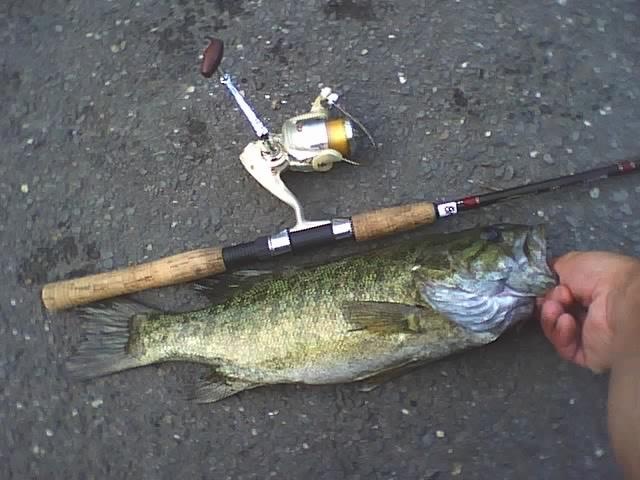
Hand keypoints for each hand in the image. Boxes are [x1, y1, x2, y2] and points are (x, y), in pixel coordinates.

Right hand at [537, 251, 639, 372]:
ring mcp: (588, 335)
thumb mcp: (572, 262)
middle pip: (554, 311)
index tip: (542, 287)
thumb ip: (555, 269)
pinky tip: (566, 320)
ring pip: (555, 329)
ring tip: (556, 308)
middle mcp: (590, 313)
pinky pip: (563, 345)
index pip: (560, 295)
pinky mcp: (585, 354)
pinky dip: (560, 332)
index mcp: (591, 291)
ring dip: (550, 317)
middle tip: (554, 298)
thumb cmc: (601, 275)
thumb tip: (545, 279)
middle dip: (548, 303)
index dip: (547, 291)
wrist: (619, 299)